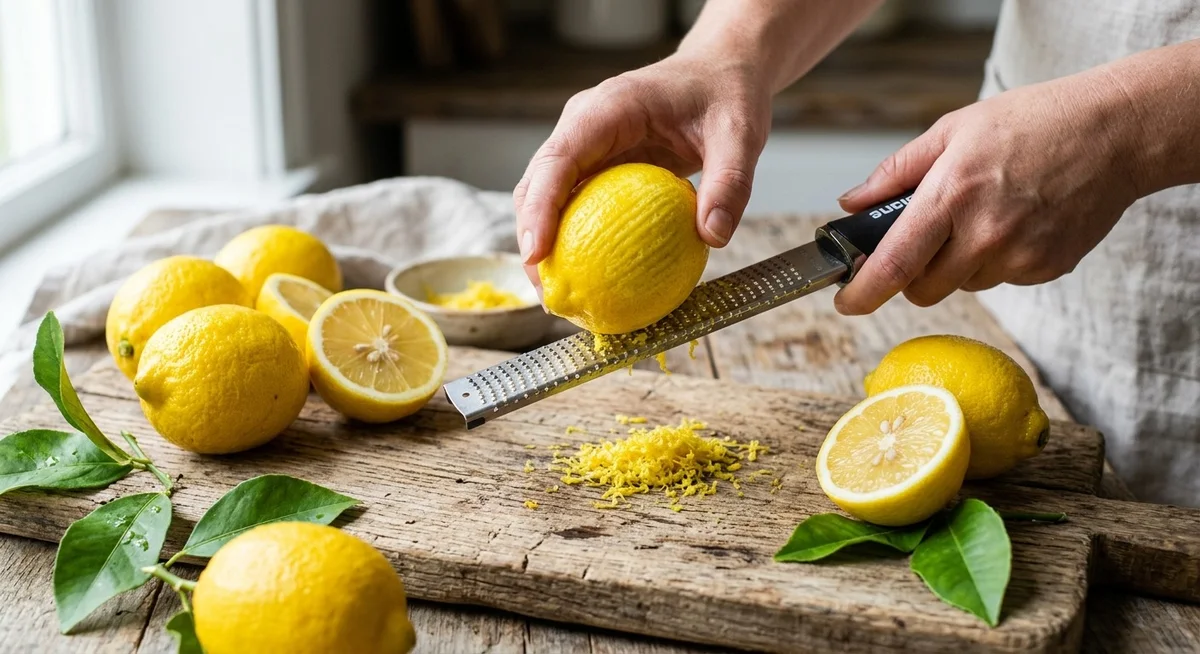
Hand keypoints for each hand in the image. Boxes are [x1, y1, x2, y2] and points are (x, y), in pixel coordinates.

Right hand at [513, 54, 770, 292]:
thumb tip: (714, 237)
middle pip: (536, 185)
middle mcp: (583, 127)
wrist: (721, 74)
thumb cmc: (726, 95)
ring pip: (546, 200)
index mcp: (606, 109)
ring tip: (562, 299)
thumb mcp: (740, 134)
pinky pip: (576, 209)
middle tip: (550, 294)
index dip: (539, 207)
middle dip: (531, 241)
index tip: (536, 253)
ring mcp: (585, 148)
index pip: (558, 159)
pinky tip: (593, 283)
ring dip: (545, 248)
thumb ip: (730, 182)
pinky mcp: (596, 168)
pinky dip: (575, 245)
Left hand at [833, 69, 1142, 314]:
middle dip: (912, 276)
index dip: (863, 293)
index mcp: (951, 195)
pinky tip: (1017, 221)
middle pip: (924, 290)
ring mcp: (1019, 255)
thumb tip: (852, 204)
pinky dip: (998, 260)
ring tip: (986, 214)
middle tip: (924, 242)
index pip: (894, 264)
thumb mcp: (952, 130)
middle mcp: (984, 233)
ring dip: (959, 264)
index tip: (846, 302)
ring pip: (964, 285)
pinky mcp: (1047, 268)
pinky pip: (1003, 279)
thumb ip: (895, 172)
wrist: (1114, 132)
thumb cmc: (1032, 122)